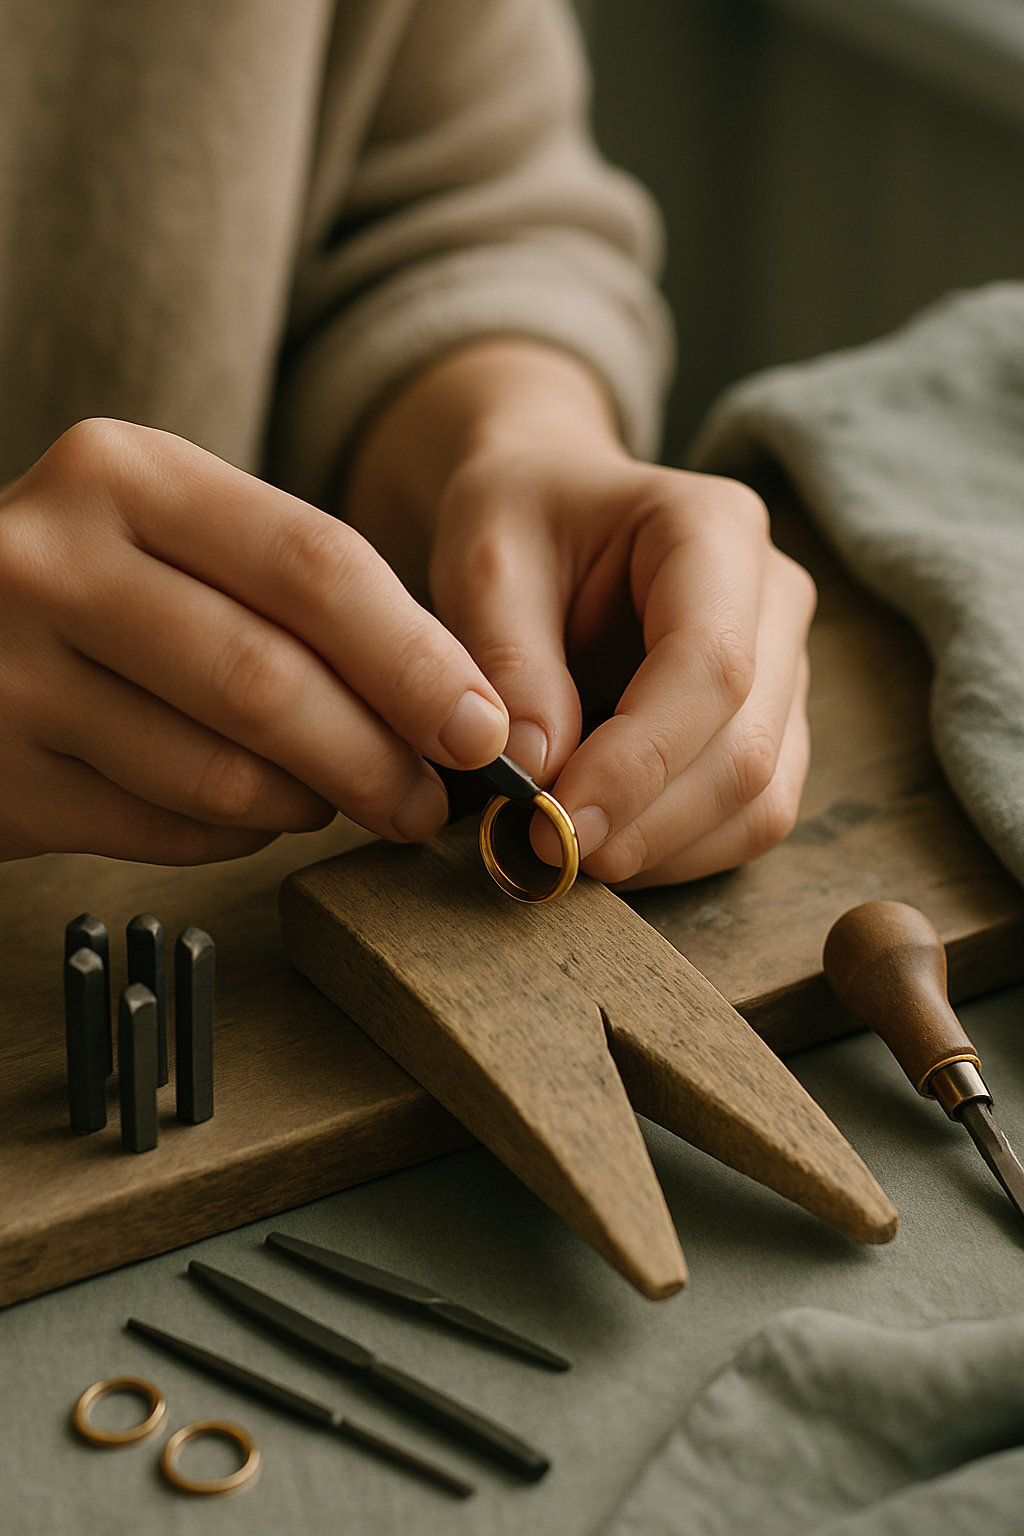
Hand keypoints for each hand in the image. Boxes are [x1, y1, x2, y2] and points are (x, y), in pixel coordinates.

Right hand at [0, 419, 507, 862]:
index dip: (416, 659)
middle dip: (377, 755)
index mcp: (125, 475)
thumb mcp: (175, 535)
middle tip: (432, 800)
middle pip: (269, 678)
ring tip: (341, 799)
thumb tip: (452, 705)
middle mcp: (53, 560)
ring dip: (311, 803)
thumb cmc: (94, 587)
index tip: (483, 729)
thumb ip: (296, 595)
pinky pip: (166, 829)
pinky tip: (257, 813)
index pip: (314, 566)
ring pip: (219, 772)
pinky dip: (238, 834)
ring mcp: (10, 673)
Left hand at [347, 342, 814, 888]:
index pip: (711, 666)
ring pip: (762, 798)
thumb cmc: (518, 519)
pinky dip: (678, 852)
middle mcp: (775, 598)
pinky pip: (750, 817)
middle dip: (647, 821)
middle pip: (747, 746)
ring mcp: (785, 667)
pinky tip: (604, 847)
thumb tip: (536, 771)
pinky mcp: (770, 726)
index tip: (555, 819)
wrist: (549, 506)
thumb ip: (508, 658)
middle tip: (548, 855)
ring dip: (664, 849)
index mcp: (716, 529)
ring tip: (568, 855)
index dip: (639, 762)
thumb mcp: (484, 560)